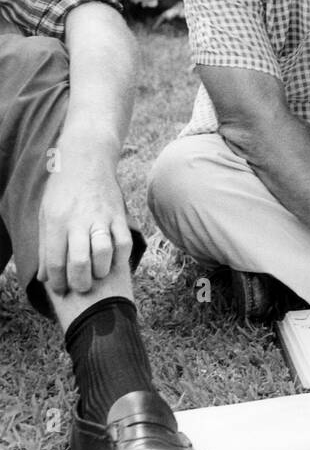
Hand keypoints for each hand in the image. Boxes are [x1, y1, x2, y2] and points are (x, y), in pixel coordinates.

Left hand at [37, 148, 132, 296]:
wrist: (86, 160)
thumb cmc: (62, 191)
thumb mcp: (45, 216)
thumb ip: (45, 248)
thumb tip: (44, 278)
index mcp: (57, 222)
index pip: (56, 262)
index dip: (58, 282)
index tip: (61, 289)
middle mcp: (78, 221)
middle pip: (79, 262)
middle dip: (80, 283)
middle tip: (80, 287)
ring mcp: (101, 217)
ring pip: (103, 253)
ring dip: (100, 272)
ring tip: (97, 275)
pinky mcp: (118, 215)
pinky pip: (124, 242)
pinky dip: (120, 258)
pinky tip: (113, 262)